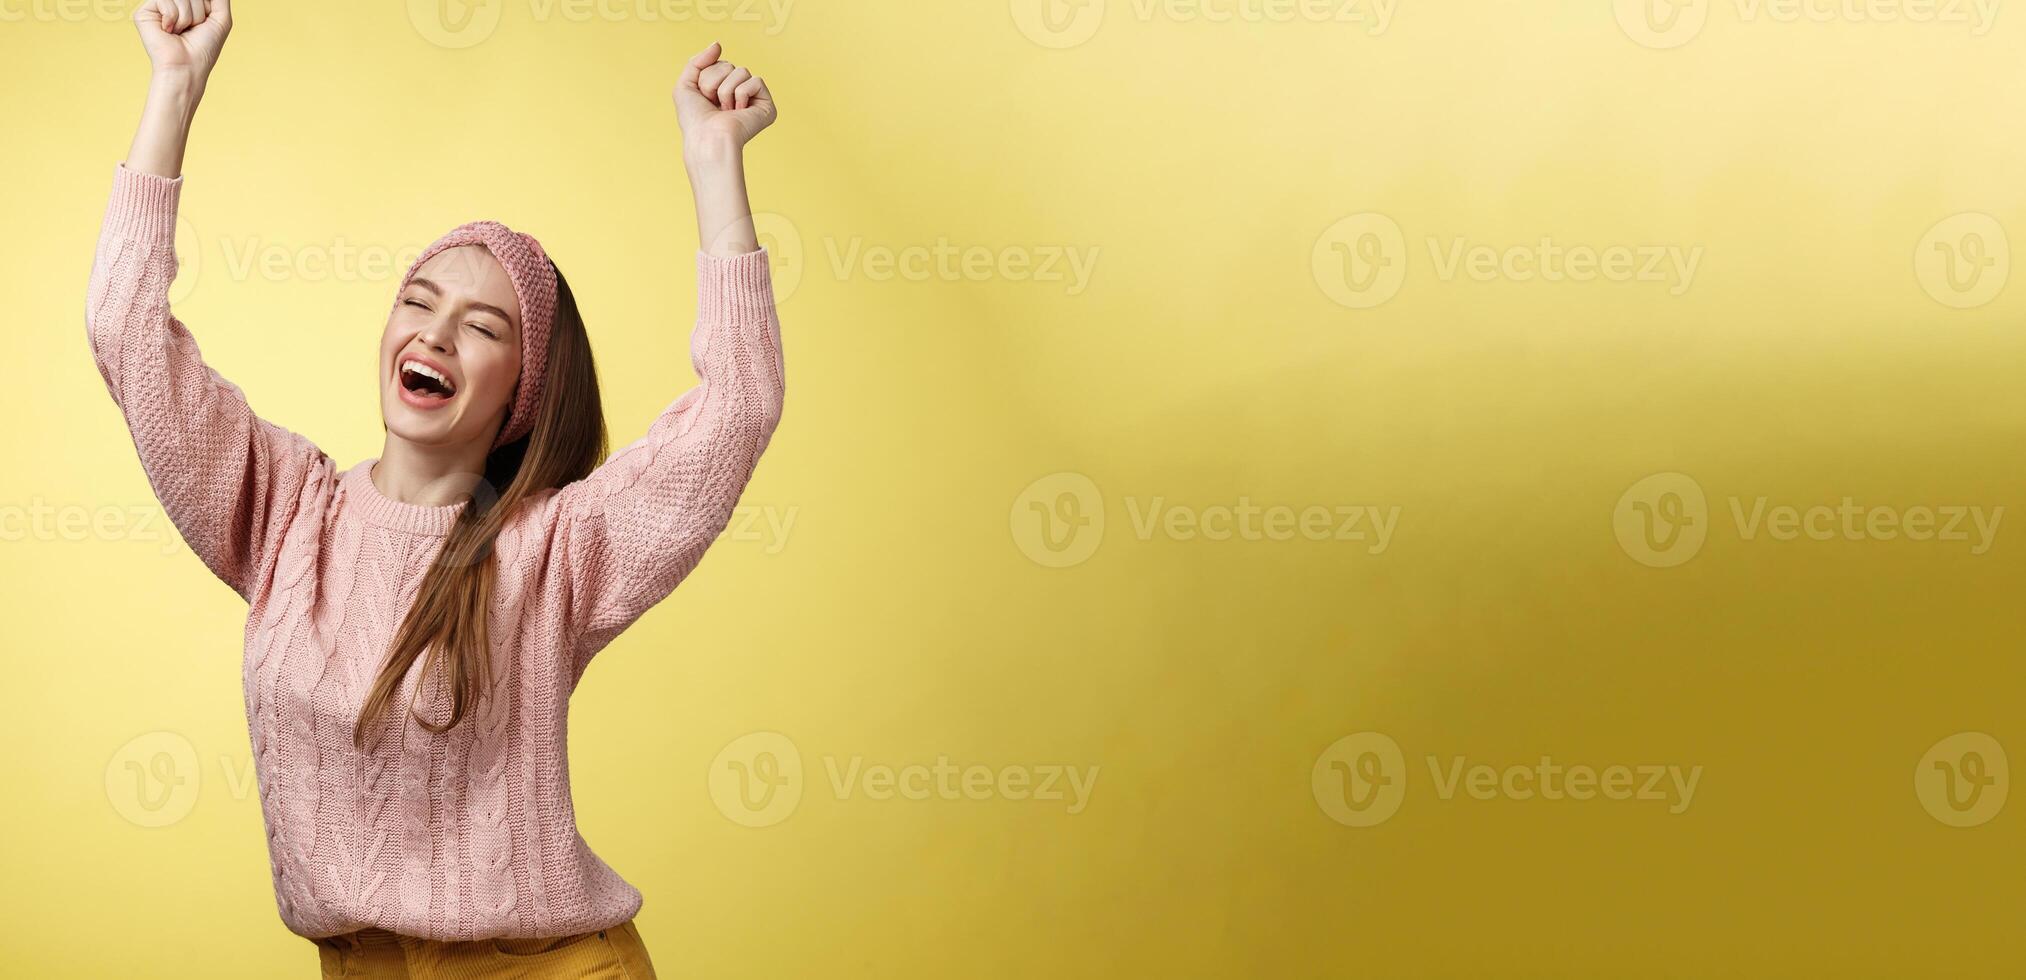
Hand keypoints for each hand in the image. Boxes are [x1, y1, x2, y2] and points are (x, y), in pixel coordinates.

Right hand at [134, 0, 232, 86]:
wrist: (188, 66)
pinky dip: (173, 18)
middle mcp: (170, 4)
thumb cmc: (204, 47)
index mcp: (186, 5)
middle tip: (192, 29)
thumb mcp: (221, 18)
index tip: (202, 21)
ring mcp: (156, 7)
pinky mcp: (144, 12)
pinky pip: (165, 1)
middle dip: (198, 12)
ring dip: (188, 17)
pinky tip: (169, 31)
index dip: (204, 5)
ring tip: (181, 31)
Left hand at [674, 43, 777, 162]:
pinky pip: (755, 81)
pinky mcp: (766, 106)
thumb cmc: (694, 119)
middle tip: (714, 105)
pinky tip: (739, 112)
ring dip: (726, 90)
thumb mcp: (686, 83)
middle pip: (729, 65)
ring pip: (741, 70)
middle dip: (714, 82)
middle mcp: (738, 93)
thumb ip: (698, 60)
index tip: (703, 98)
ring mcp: (753, 99)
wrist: (706, 138)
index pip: (719, 63)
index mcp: (722, 89)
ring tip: (725, 110)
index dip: (705, 77)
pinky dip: (741, 94)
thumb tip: (718, 44)